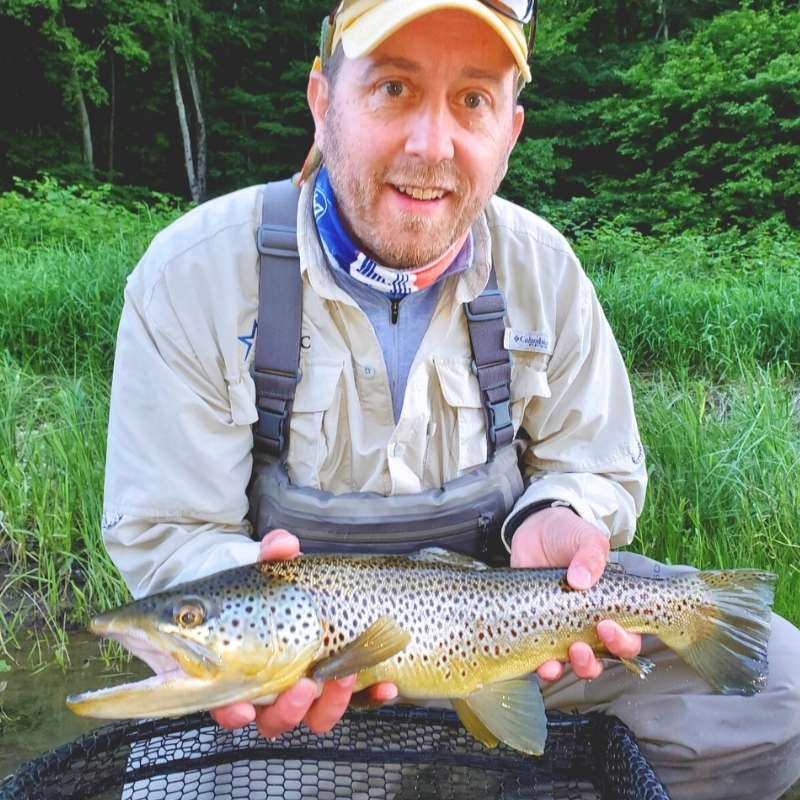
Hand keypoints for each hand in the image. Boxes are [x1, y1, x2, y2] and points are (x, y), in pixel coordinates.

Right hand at [210, 528, 397, 736]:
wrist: (307, 590)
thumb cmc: (277, 586)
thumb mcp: (273, 567)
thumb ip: (273, 554)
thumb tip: (283, 544)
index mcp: (243, 669)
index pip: (227, 704)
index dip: (231, 712)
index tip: (240, 707)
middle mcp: (273, 690)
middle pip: (275, 719)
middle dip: (289, 709)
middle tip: (304, 686)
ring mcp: (310, 691)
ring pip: (315, 717)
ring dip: (331, 705)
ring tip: (346, 676)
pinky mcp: (343, 685)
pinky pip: (357, 703)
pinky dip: (372, 696)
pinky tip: (387, 686)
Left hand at [510, 507, 641, 681]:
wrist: (535, 529)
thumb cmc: (569, 535)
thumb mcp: (586, 539)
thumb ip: (591, 555)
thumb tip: (580, 580)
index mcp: (610, 607)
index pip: (628, 638)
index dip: (623, 642)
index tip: (607, 626)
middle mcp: (589, 623)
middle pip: (603, 658)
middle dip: (595, 661)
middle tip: (582, 647)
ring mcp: (562, 628)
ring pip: (574, 664)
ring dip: (571, 667)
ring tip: (562, 659)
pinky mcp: (536, 627)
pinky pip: (543, 657)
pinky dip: (544, 667)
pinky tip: (542, 663)